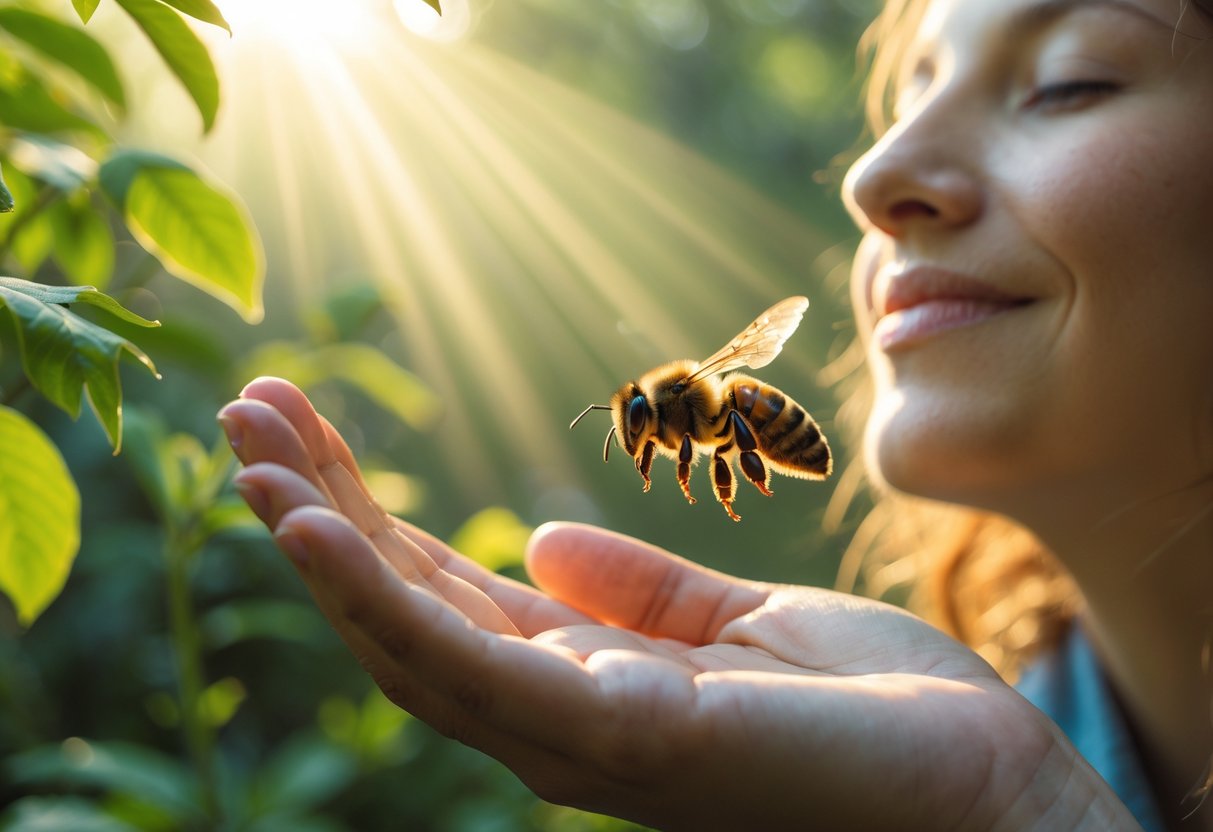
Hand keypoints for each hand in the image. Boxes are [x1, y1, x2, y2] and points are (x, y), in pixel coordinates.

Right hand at [218, 378, 1136, 830]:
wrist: (980, 789)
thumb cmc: (875, 714)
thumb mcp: (740, 622)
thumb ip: (637, 591)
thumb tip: (538, 539)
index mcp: (587, 679)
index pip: (444, 592)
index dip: (367, 520)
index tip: (309, 435)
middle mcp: (557, 717)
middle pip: (404, 609)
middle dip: (319, 515)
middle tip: (247, 416)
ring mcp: (574, 736)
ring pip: (406, 637)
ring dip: (320, 548)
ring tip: (252, 457)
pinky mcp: (611, 737)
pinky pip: (467, 662)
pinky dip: (378, 598)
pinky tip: (317, 532)